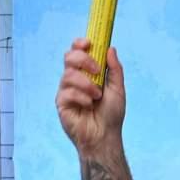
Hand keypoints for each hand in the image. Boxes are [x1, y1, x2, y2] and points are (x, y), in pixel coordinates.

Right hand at [57, 38, 126, 152]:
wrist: (105, 136)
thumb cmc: (111, 115)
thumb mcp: (118, 89)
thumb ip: (114, 70)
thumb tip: (110, 48)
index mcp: (87, 73)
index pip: (77, 52)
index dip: (80, 44)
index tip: (89, 43)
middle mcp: (74, 79)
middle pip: (69, 57)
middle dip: (84, 60)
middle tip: (96, 71)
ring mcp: (66, 90)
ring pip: (68, 74)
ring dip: (87, 84)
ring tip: (97, 96)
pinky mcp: (61, 103)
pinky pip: (67, 92)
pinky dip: (82, 97)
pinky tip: (88, 106)